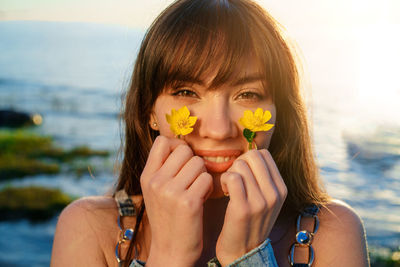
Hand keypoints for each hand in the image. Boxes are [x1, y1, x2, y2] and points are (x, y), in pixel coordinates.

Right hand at [140, 136, 213, 266]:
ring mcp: (170, 192)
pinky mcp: (188, 202)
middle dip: (193, 162)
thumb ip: (164, 168)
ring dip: (202, 176)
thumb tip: (181, 143)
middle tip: (191, 180)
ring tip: (195, 191)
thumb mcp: (156, 191)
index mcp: (146, 176)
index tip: (183, 162)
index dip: (177, 147)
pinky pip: (207, 179)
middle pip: (185, 150)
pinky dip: (208, 188)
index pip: (162, 141)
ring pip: (198, 163)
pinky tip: (200, 200)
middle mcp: (156, 181)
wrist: (170, 251)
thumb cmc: (168, 217)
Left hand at [216, 149, 286, 265]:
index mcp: (281, 188)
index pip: (264, 154)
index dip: (248, 159)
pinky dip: (224, 181)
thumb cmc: (250, 220)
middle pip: (252, 156)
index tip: (243, 174)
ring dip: (230, 174)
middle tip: (235, 179)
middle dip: (239, 163)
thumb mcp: (265, 199)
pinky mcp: (243, 208)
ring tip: (230, 188)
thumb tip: (250, 153)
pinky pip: (232, 178)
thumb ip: (262, 177)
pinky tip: (225, 192)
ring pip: (240, 165)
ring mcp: (261, 202)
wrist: (243, 252)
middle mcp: (275, 194)